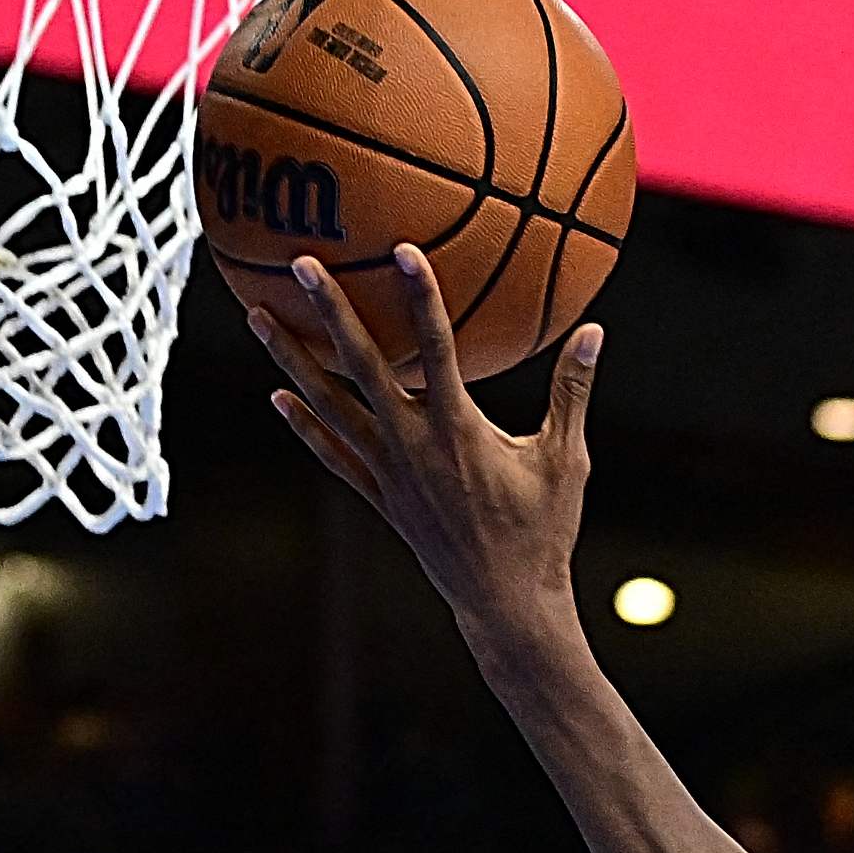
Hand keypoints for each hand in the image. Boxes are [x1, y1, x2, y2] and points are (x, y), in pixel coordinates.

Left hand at [246, 245, 598, 639]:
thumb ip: (572, 391)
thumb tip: (595, 332)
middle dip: (330, 311)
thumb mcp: (564, 460)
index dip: (420, 297)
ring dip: (290, 358)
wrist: (506, 603)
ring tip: (258, 316)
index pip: (437, 349)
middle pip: (361, 365)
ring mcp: (389, 471)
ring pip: (329, 404)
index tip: (402, 250)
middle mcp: (413, 445)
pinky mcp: (381, 497)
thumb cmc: (542, 533)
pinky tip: (280, 396)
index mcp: (459, 431)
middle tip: (301, 263)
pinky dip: (306, 425)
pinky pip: (334, 453)